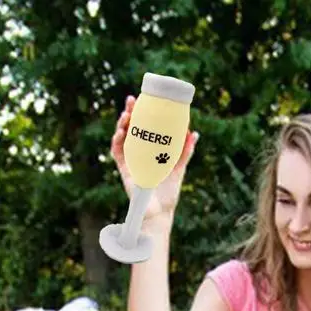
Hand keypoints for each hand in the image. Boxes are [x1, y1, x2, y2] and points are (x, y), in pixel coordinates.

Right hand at [110, 95, 198, 223]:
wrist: (160, 212)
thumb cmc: (168, 192)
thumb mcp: (179, 168)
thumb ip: (185, 152)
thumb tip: (194, 133)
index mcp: (150, 150)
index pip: (144, 126)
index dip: (143, 112)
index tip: (145, 98)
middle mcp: (138, 153)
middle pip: (131, 128)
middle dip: (130, 112)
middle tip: (132, 100)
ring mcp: (131, 161)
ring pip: (122, 137)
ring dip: (121, 124)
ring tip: (126, 114)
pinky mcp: (125, 170)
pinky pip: (117, 153)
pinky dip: (117, 142)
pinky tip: (120, 133)